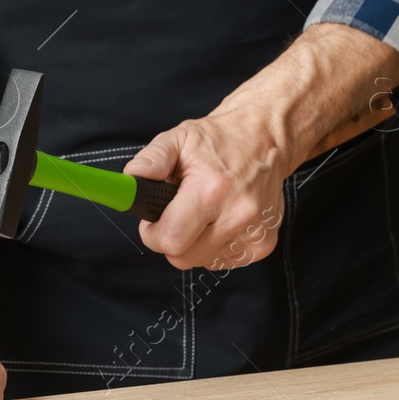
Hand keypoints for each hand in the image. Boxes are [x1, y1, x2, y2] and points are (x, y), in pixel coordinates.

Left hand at [123, 107, 287, 271]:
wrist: (265, 138)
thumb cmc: (218, 140)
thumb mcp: (178, 138)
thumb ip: (153, 158)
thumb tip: (133, 176)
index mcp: (213, 189)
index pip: (171, 240)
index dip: (152, 235)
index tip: (152, 223)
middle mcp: (238, 214)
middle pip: (184, 258)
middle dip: (172, 240)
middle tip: (176, 215)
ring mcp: (255, 232)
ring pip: (203, 261)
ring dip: (195, 243)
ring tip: (203, 211)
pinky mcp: (264, 243)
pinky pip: (223, 260)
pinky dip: (215, 245)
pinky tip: (220, 218)